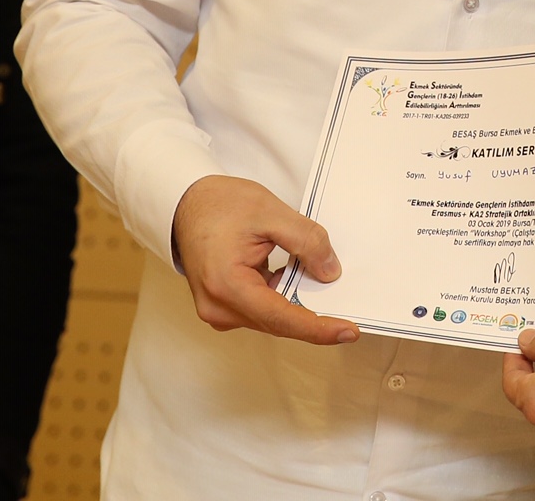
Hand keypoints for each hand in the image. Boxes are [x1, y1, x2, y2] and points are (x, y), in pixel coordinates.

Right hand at [171, 173, 357, 345]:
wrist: (187, 203)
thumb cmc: (219, 205)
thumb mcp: (270, 212)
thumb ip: (305, 241)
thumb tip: (329, 272)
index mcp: (227, 286)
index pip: (282, 318)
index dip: (318, 328)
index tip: (347, 331)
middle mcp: (218, 308)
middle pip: (278, 322)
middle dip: (313, 315)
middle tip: (347, 306)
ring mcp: (218, 310)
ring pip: (271, 317)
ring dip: (296, 303)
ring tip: (319, 282)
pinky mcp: (223, 305)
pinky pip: (261, 309)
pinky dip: (281, 296)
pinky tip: (293, 276)